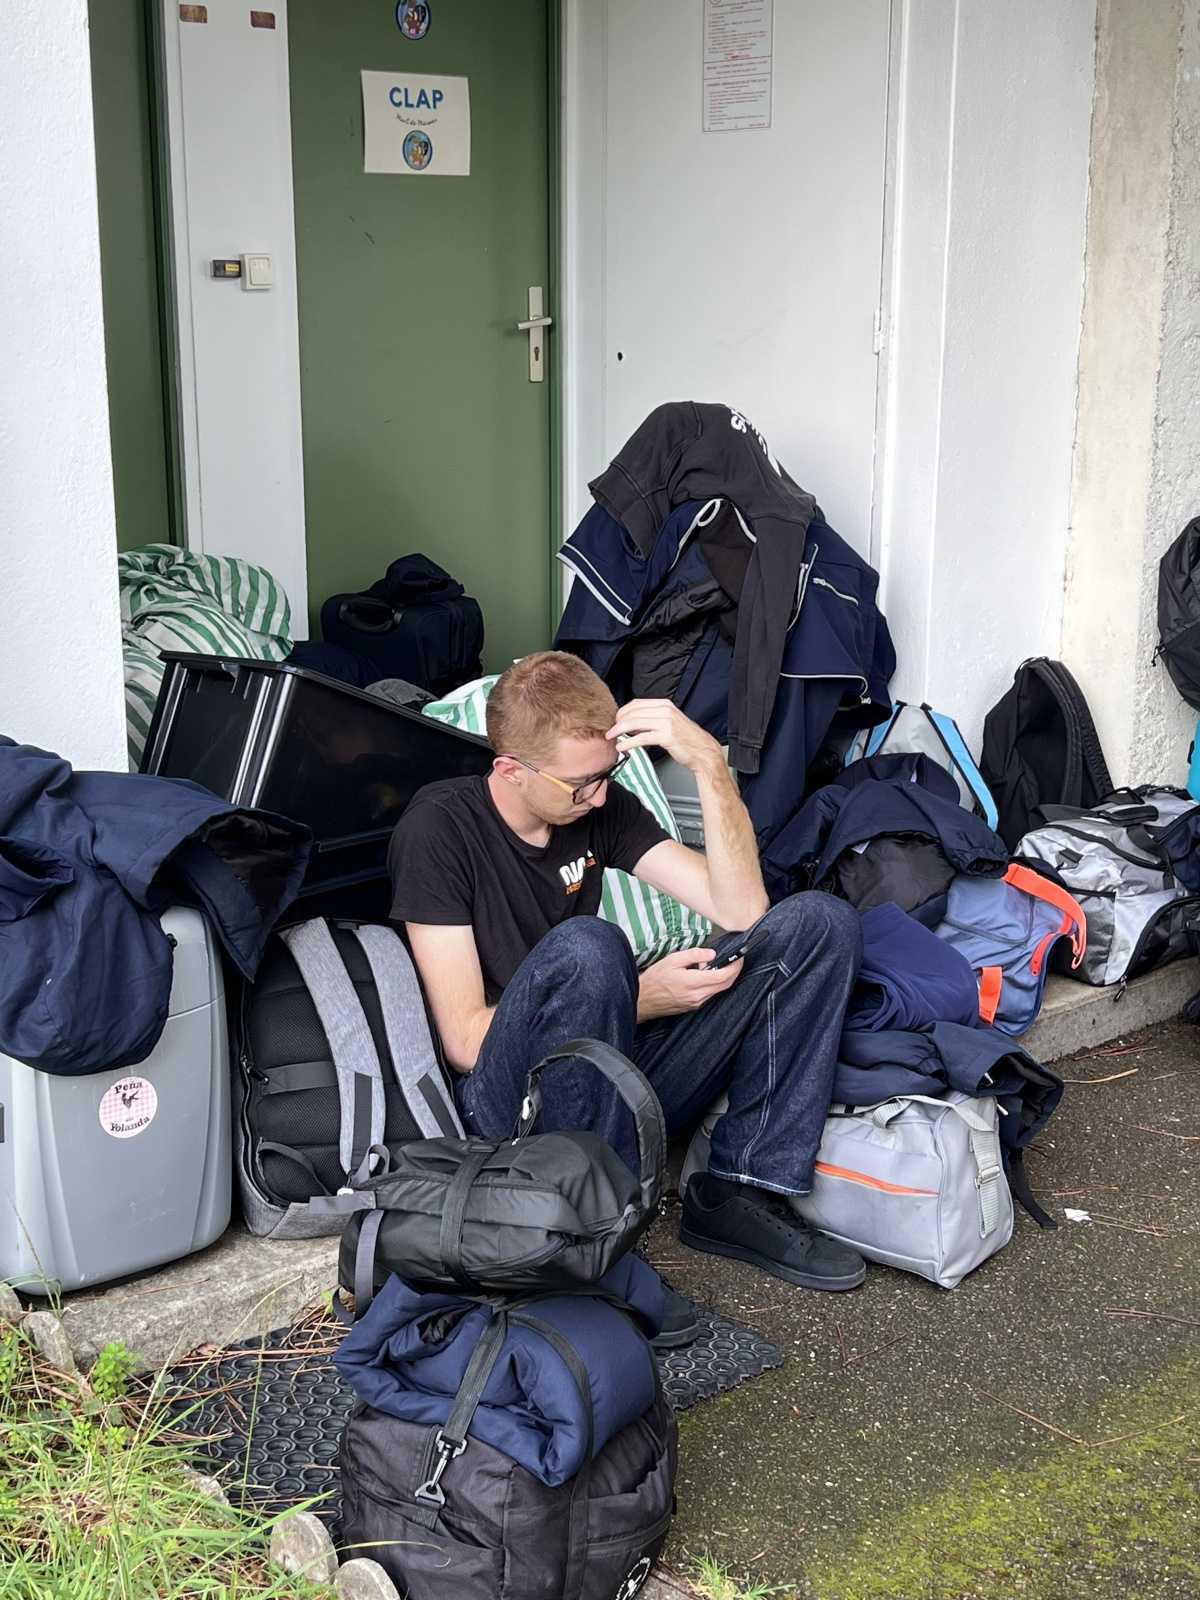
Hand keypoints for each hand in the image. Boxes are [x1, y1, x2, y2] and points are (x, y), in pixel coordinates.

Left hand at [607, 699, 724, 777]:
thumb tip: (631, 723)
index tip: (615, 721)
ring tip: (611, 738)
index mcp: (664, 704)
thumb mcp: (669, 721)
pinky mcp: (666, 736)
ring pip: (634, 723)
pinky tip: (622, 747)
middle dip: (617, 722)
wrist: (703, 750)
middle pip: (632, 713)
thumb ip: (652, 718)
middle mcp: (664, 710)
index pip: (635, 704)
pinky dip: (628, 743)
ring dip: (619, 731)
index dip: (622, 712)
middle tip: (610, 731)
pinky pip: (641, 738)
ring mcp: (666, 722)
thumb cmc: (685, 738)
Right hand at [637, 948, 742, 1020]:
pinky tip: (705, 975)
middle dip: (734, 972)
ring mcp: (696, 1003)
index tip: (739, 957)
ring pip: (719, 990)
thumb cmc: (654, 979)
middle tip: (736, 960)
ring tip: (716, 965)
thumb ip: (694, 955)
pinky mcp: (693, 1006)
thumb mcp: (672, 960)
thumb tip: (712, 954)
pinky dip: (714, 984)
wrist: (642, 999)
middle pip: (726, 984)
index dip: (735, 966)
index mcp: (694, 982)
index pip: (724, 976)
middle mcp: (698, 996)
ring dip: (724, 978)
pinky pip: (710, 995)